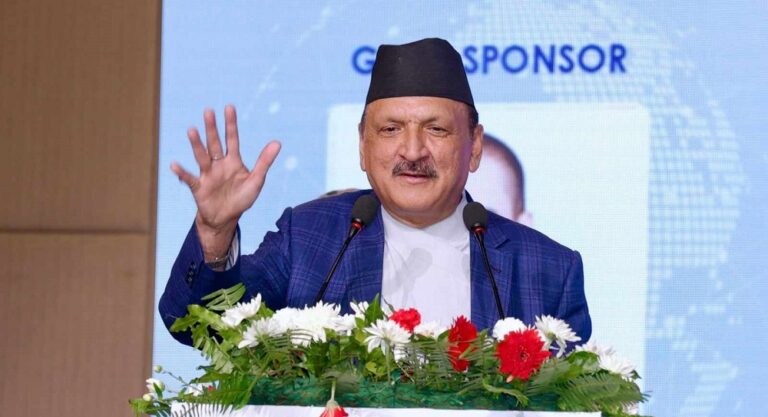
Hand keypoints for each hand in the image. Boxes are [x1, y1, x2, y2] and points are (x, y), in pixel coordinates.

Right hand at [171, 105, 280, 259]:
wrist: (226, 218)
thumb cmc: (241, 198)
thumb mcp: (256, 181)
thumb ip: (264, 162)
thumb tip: (277, 142)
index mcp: (233, 161)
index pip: (232, 139)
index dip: (231, 124)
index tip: (229, 107)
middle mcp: (218, 164)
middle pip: (214, 143)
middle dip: (212, 128)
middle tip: (208, 111)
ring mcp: (207, 175)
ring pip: (201, 156)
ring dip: (196, 144)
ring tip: (191, 130)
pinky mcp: (199, 188)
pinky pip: (189, 179)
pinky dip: (182, 172)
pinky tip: (174, 164)